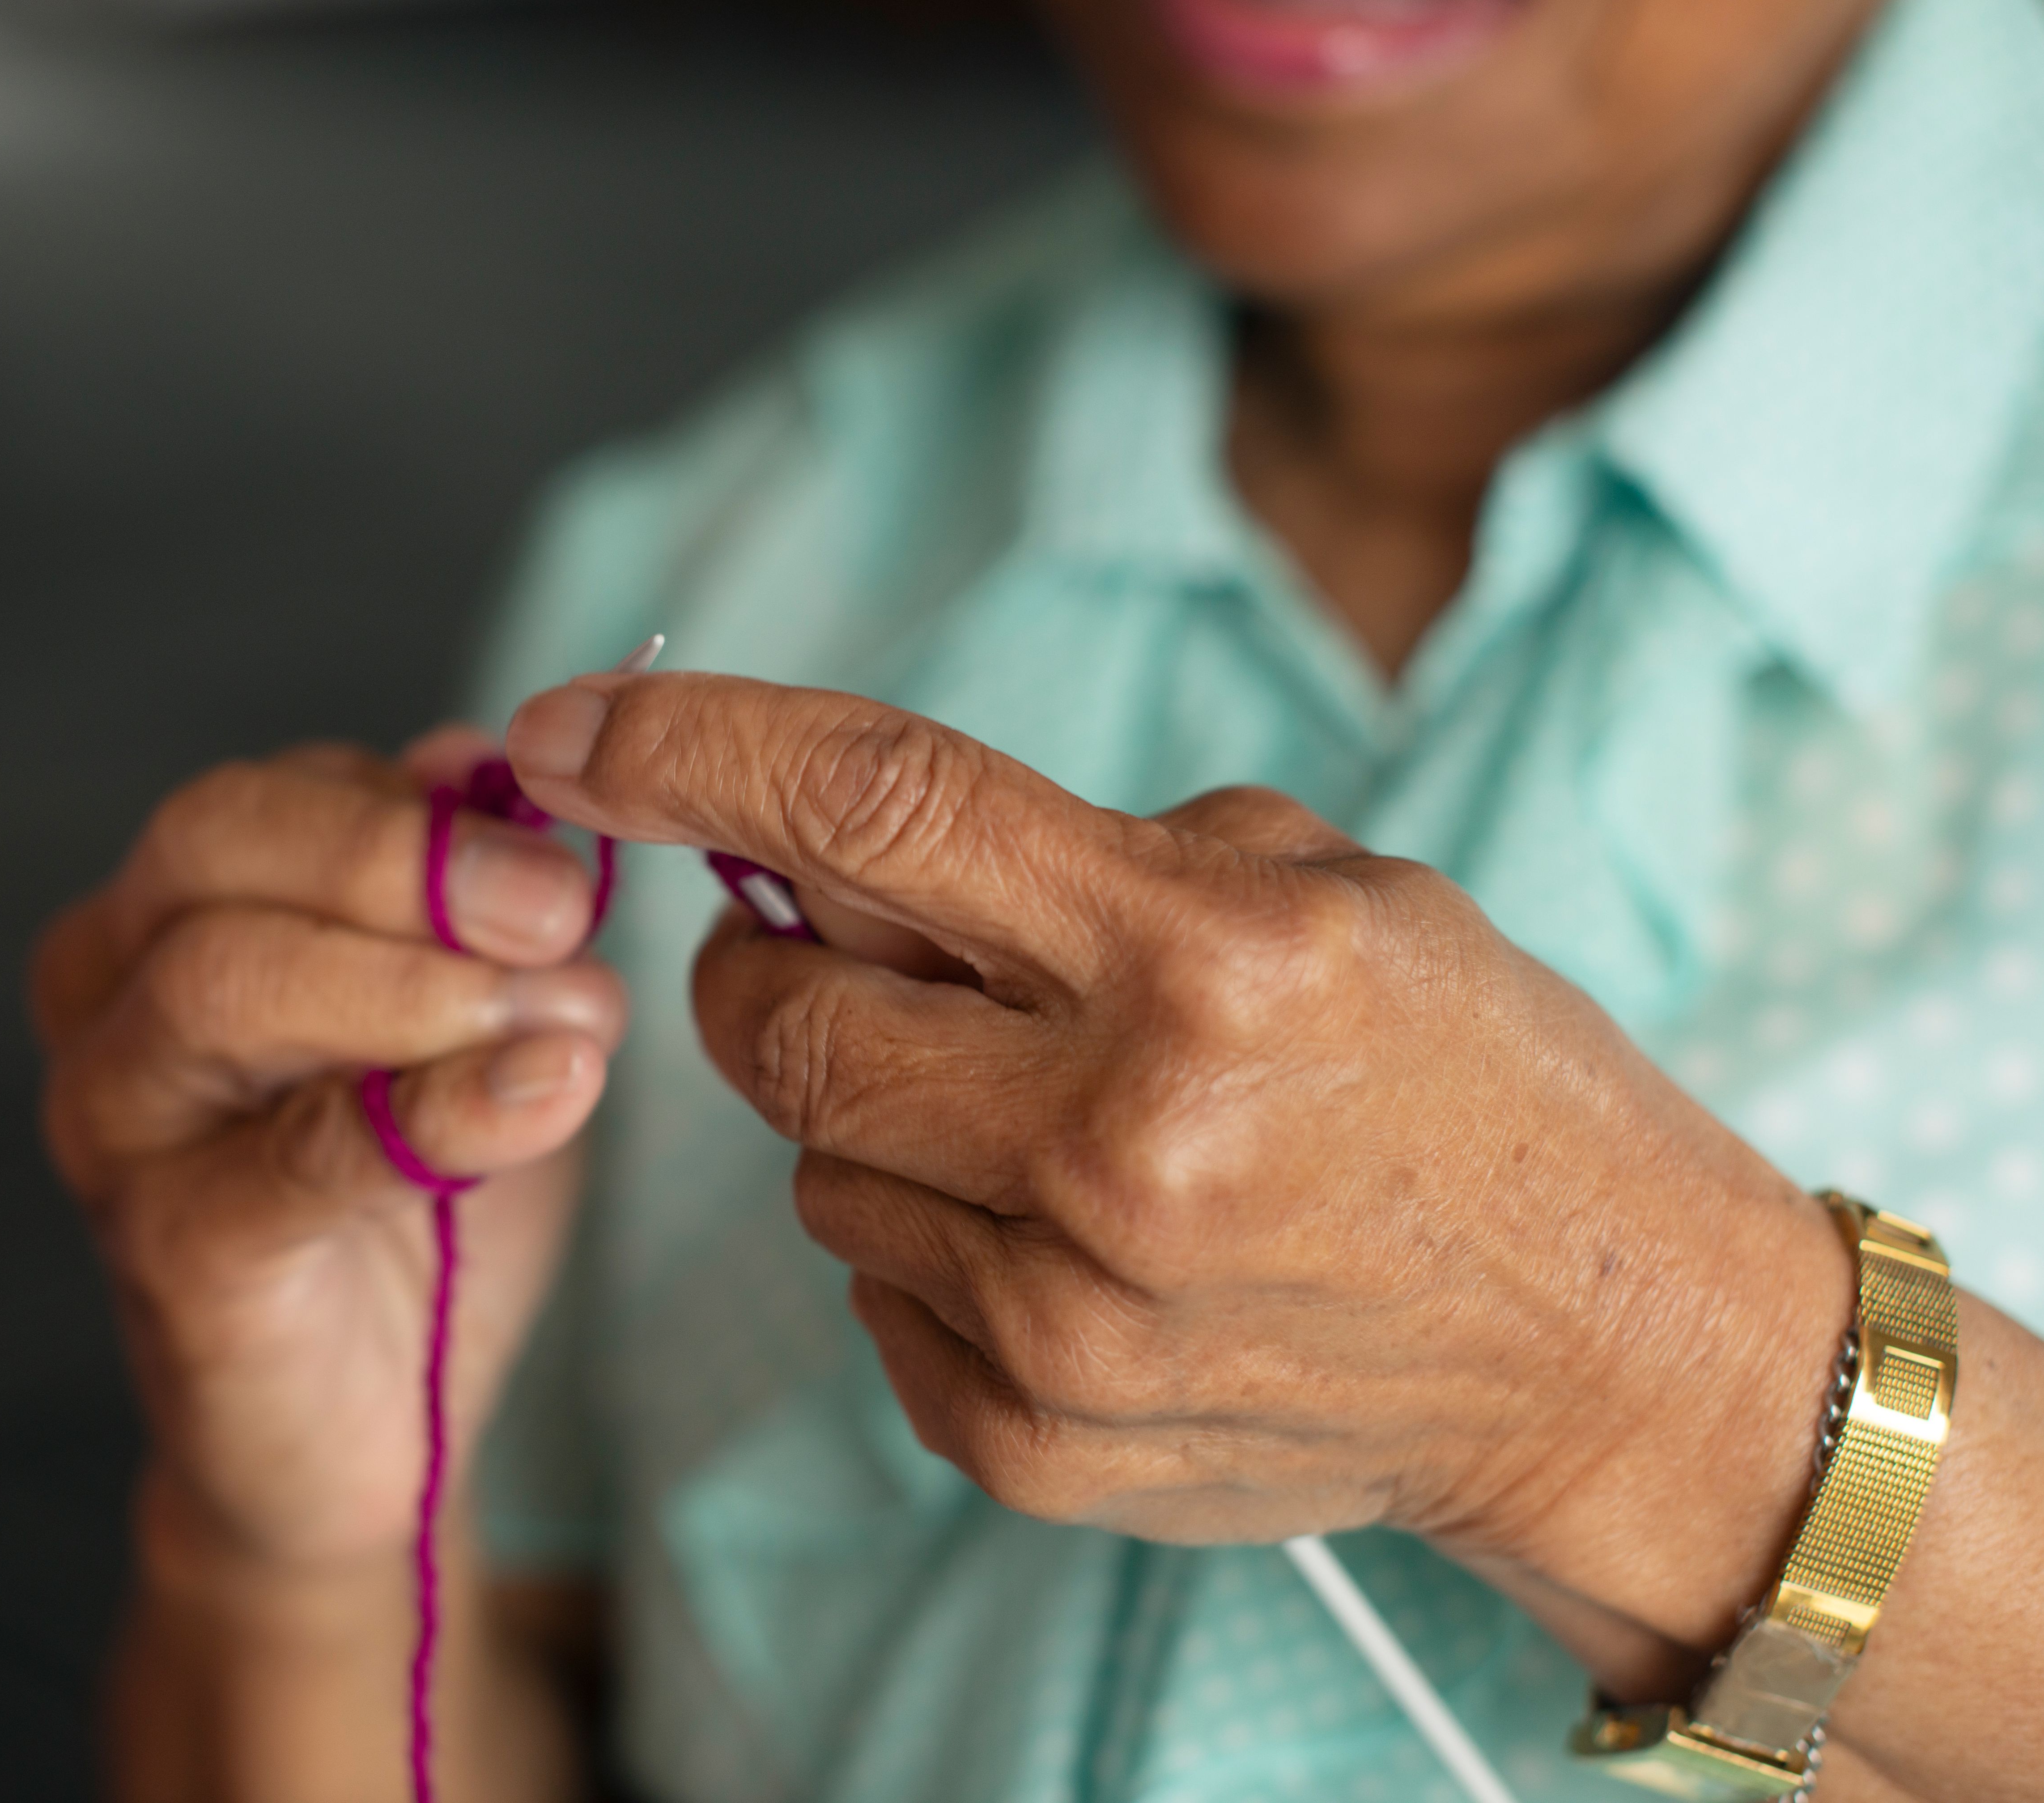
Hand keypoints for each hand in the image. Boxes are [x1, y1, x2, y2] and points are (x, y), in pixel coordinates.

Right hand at [32, 729, 623, 1581]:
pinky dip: (438, 1112)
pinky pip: (296, 1154)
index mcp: (170, 913)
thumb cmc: (414, 1191)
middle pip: (213, 847)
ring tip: (570, 1017)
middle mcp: (108, 996)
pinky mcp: (168, 1250)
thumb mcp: (462, 1012)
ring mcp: (116, 1125)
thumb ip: (464, 897)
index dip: (426, 804)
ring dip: (420, 981)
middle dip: (404, 862)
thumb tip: (489, 767)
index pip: (272, 793)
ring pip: (221, 981)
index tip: (573, 837)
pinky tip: (547, 1093)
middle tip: (562, 911)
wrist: (374, 1420)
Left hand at [504, 672, 1852, 1674]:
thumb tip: (833, 870)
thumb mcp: (1313, 894)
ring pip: (818, 1166)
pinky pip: (870, 1296)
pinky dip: (928, 1241)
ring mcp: (1069, 1313)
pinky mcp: (1039, 1440)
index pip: (879, 808)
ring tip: (1037, 1121)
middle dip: (767, 968)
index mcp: (1206, 957)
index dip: (692, 751)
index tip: (570, 732)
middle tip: (836, 953)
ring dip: (877, 1116)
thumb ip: (1067, 862)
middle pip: (787, 1020)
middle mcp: (1120, 1142)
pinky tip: (1066, 1238)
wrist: (1602, 1351)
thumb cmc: (1467, 1085)